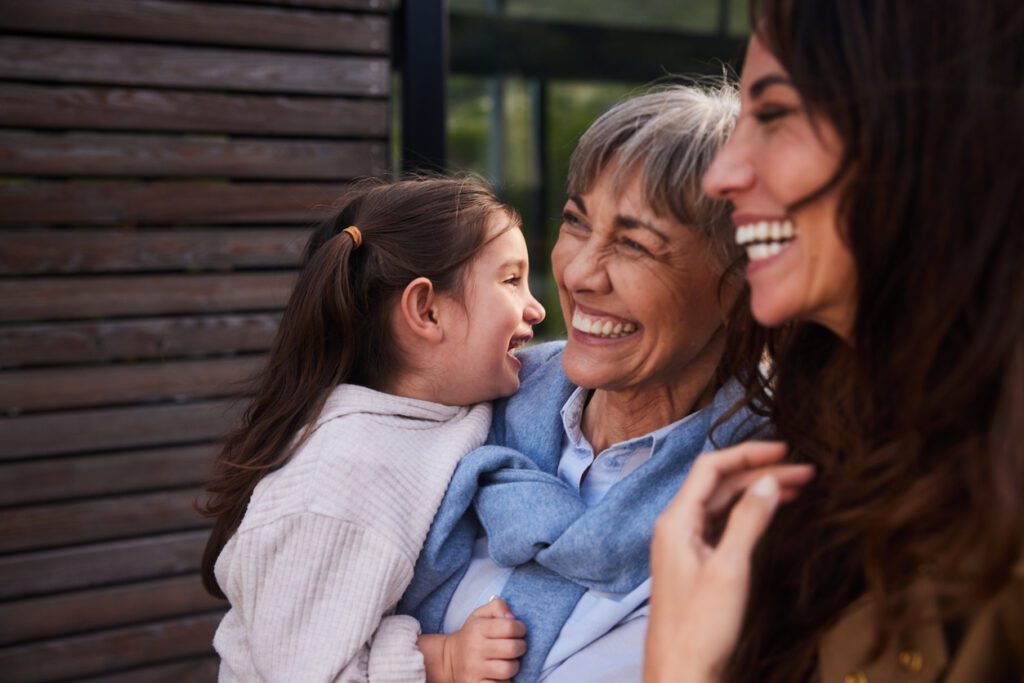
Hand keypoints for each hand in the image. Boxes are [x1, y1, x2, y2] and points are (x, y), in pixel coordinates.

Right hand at [421, 597, 526, 682]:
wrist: (449, 659)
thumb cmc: (471, 635)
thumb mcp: (480, 615)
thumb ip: (498, 607)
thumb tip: (513, 617)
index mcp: (477, 628)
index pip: (509, 627)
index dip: (520, 628)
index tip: (519, 631)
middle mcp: (475, 648)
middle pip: (512, 649)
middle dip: (521, 647)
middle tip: (518, 646)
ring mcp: (475, 669)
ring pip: (508, 669)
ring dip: (514, 665)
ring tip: (509, 660)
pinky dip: (505, 680)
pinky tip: (501, 674)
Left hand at [644, 441, 814, 682]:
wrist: (680, 672)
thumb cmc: (699, 628)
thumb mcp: (730, 569)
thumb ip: (749, 521)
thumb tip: (768, 481)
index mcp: (676, 520)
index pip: (711, 467)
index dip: (748, 453)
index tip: (785, 449)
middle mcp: (676, 527)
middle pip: (720, 484)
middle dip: (761, 473)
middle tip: (805, 471)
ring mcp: (684, 545)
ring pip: (723, 504)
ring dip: (757, 492)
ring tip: (798, 487)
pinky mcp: (695, 563)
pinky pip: (723, 525)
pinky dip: (749, 514)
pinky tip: (772, 512)